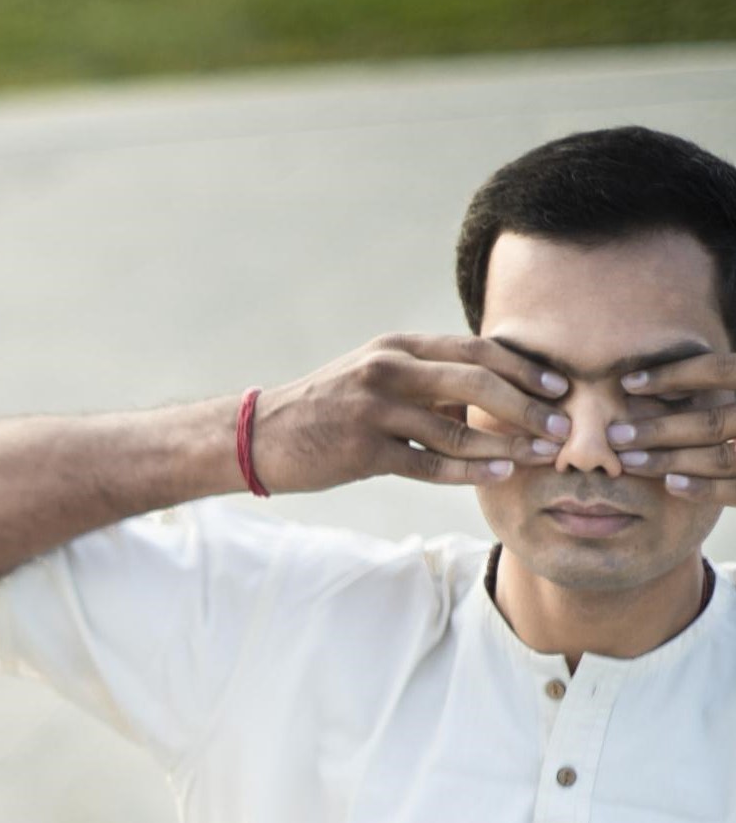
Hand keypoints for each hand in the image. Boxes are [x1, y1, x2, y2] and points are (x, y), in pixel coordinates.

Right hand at [251, 333, 572, 491]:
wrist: (259, 436)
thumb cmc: (325, 409)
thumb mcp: (374, 377)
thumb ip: (427, 380)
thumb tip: (488, 392)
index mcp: (398, 347)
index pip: (476, 350)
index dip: (525, 368)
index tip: (561, 386)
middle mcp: (389, 370)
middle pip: (477, 381)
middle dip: (528, 404)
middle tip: (562, 426)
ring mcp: (374, 410)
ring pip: (457, 428)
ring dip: (506, 444)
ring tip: (541, 455)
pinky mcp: (361, 450)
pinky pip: (428, 464)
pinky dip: (468, 471)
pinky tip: (498, 475)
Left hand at [608, 354, 735, 503]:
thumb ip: (723, 380)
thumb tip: (650, 376)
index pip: (720, 370)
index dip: (673, 374)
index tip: (627, 382)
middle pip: (712, 421)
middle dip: (659, 429)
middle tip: (615, 434)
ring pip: (720, 457)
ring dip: (670, 460)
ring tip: (629, 461)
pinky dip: (704, 488)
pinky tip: (670, 485)